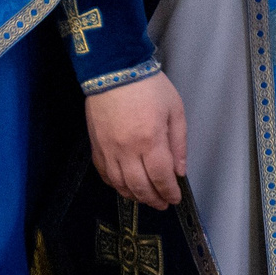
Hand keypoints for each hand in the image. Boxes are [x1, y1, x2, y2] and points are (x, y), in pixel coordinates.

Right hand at [85, 71, 183, 209]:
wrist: (114, 70)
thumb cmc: (150, 86)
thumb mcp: (175, 109)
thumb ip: (179, 142)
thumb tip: (179, 170)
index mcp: (150, 140)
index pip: (161, 177)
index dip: (169, 192)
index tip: (175, 198)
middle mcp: (127, 150)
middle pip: (140, 186)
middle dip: (153, 199)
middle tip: (162, 204)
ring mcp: (108, 150)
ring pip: (120, 184)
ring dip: (134, 196)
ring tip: (145, 198)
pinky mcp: (96, 146)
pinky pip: (104, 174)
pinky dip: (115, 185)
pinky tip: (124, 186)